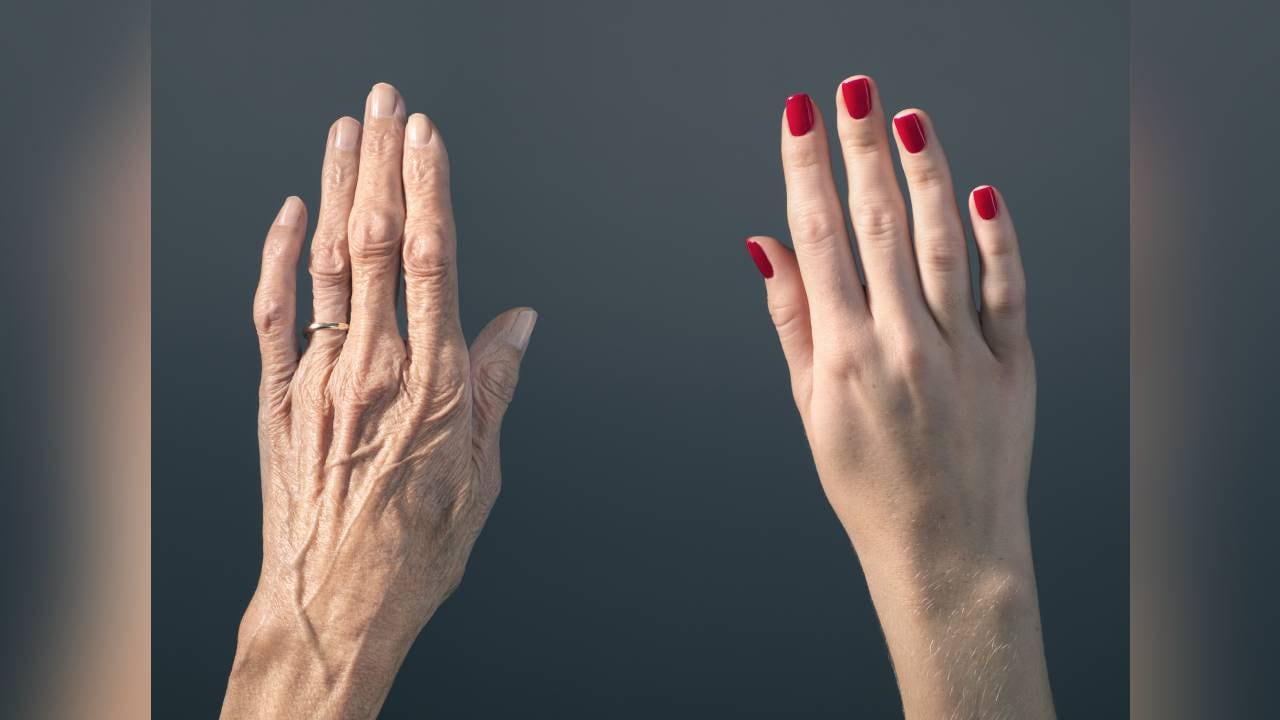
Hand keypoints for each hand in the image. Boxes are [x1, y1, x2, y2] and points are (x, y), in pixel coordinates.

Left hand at [221, 83, 535, 718]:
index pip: (433, 261)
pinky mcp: (276, 398)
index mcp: (434, 385)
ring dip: (335, 189)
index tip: (428, 138)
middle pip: (376, 243)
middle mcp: (374, 369)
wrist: (334, 607)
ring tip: (345, 131)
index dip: (428, 190)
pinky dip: (278, 256)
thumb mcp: (481, 476)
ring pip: (326, 263)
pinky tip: (289, 212)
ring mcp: (318, 379)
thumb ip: (495, 388)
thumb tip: (518, 323)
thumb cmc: (413, 552)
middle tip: (388, 104)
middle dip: (383, 164)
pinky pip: (272, 313)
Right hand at [746, 77, 1052, 717]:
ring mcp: (962, 353)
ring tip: (909, 118)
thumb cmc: (868, 487)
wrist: (947, 552)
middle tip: (853, 89)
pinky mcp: (1012, 365)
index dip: (805, 169)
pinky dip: (999, 239)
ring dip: (925, 174)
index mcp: (844, 356)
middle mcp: (901, 345)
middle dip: (861, 148)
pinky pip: (1007, 289)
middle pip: (877, 225)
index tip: (798, 116)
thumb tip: (765, 245)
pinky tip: (983, 192)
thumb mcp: (810, 409)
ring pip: (943, 243)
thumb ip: (793, 320)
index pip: (818, 239)